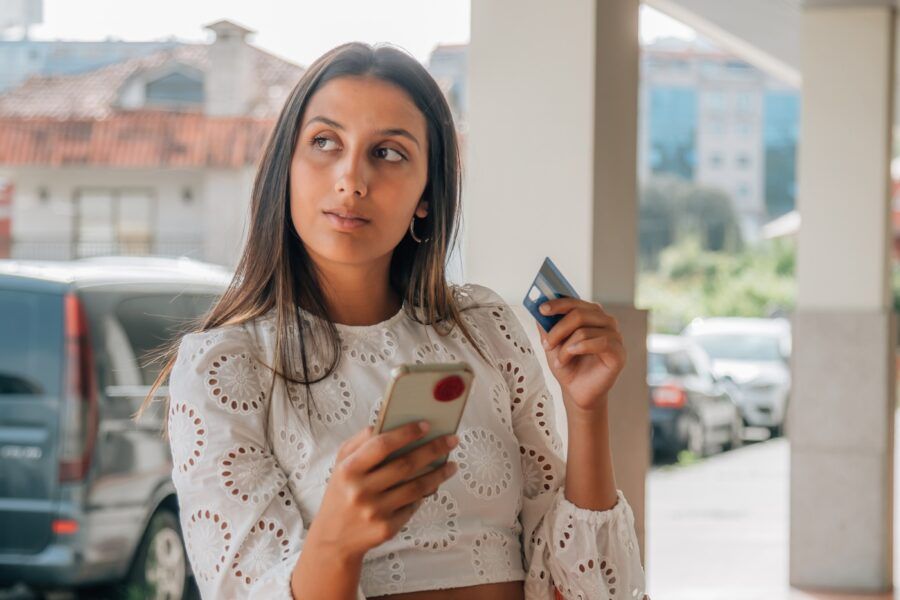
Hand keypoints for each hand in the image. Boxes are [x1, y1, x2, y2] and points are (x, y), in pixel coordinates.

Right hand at [308, 421, 459, 561]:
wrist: (333, 538)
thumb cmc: (342, 491)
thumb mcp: (341, 464)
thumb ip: (360, 441)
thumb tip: (386, 423)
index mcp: (348, 469)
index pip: (381, 445)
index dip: (406, 433)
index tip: (426, 425)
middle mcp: (360, 491)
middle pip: (405, 465)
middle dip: (433, 450)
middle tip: (452, 440)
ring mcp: (374, 511)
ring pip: (416, 488)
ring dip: (439, 474)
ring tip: (452, 465)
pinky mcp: (386, 528)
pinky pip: (413, 507)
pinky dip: (425, 495)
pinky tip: (433, 486)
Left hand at [535, 297, 625, 415]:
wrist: (577, 391)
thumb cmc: (567, 366)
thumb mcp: (551, 344)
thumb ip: (546, 326)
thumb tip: (537, 309)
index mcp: (591, 315)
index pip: (575, 302)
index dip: (558, 303)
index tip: (542, 309)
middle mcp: (606, 322)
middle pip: (579, 313)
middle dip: (558, 329)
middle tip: (546, 344)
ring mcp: (615, 336)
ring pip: (584, 330)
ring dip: (566, 347)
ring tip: (559, 361)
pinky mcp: (619, 352)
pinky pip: (600, 342)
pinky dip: (580, 348)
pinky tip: (570, 356)